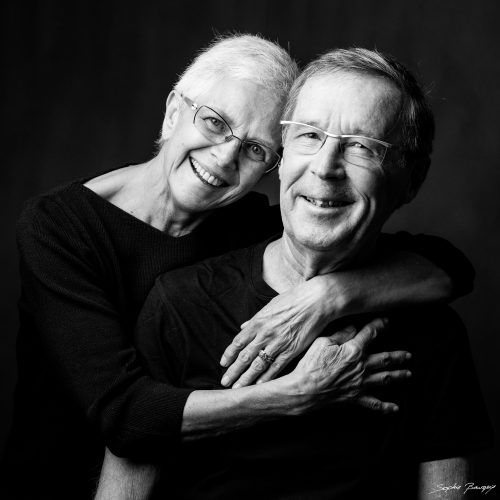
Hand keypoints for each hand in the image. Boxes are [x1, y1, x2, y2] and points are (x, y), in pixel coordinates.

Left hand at [220, 277, 333, 387]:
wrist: (315, 301)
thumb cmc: (293, 300)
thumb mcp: (270, 306)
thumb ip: (255, 319)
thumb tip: (243, 326)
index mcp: (258, 322)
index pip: (238, 341)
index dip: (229, 354)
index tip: (223, 364)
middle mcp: (265, 334)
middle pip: (244, 356)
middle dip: (233, 371)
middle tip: (225, 381)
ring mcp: (278, 343)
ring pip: (258, 365)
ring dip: (246, 378)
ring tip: (238, 388)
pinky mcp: (291, 350)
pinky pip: (276, 367)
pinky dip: (267, 378)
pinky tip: (259, 386)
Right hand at [287, 318, 410, 413]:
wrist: (305, 390)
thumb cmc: (311, 365)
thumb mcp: (322, 342)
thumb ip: (340, 334)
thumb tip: (353, 328)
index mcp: (353, 350)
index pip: (370, 334)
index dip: (379, 326)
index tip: (386, 322)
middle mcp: (361, 367)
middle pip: (385, 359)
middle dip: (398, 356)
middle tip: (408, 355)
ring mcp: (360, 383)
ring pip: (385, 379)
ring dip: (399, 376)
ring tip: (408, 374)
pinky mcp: (355, 398)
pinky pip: (374, 403)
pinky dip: (386, 407)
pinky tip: (396, 408)